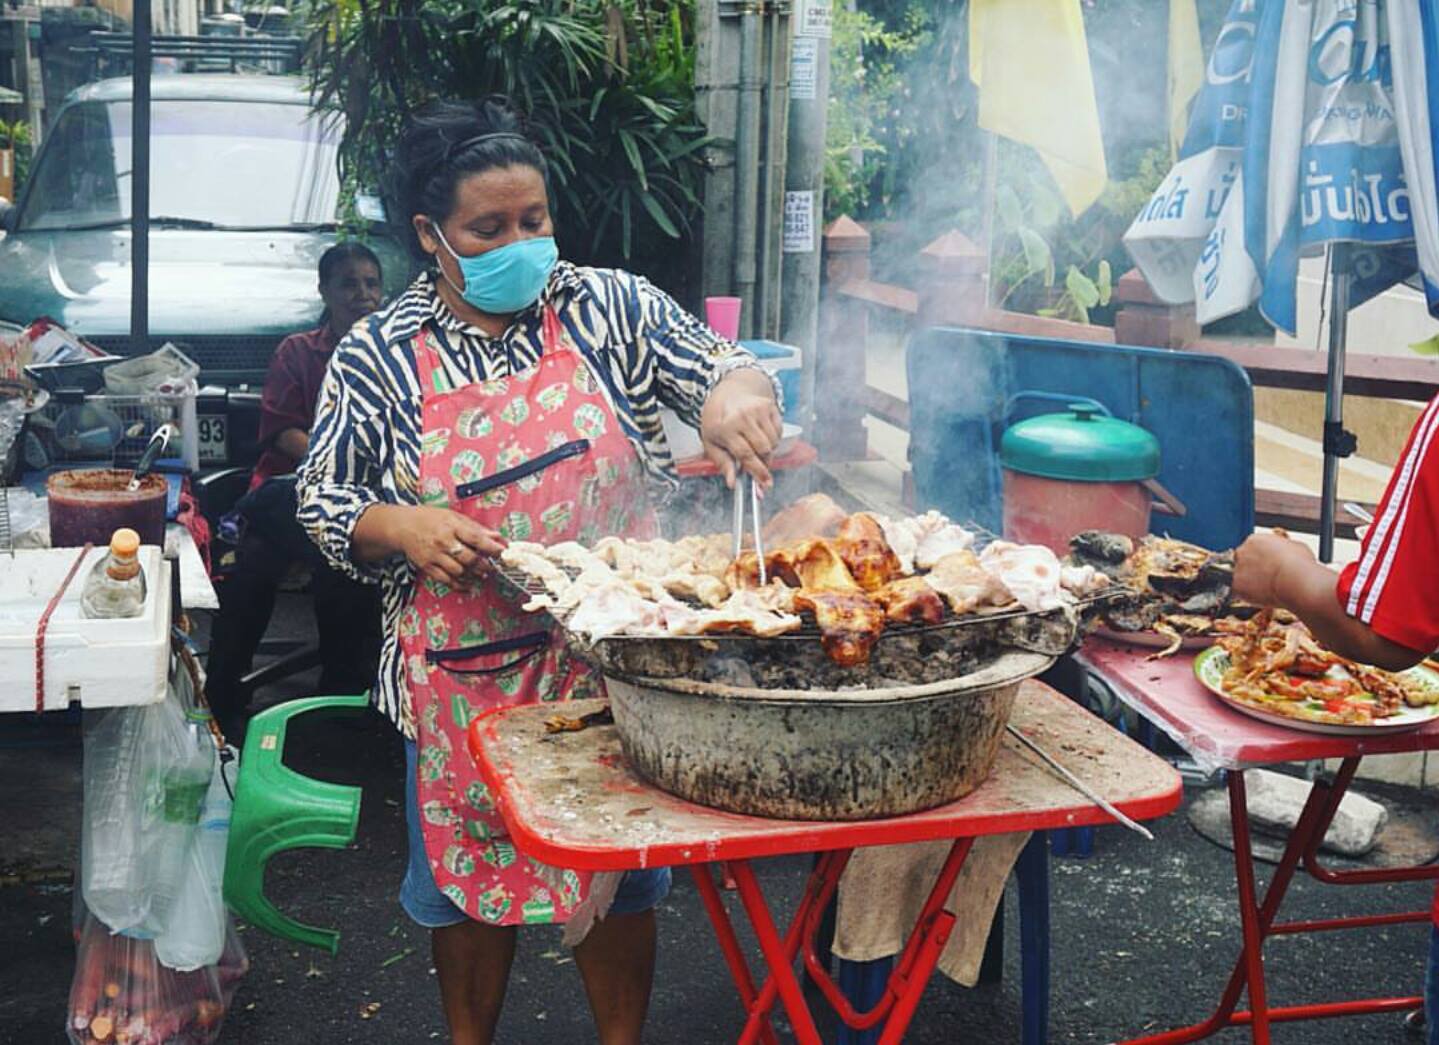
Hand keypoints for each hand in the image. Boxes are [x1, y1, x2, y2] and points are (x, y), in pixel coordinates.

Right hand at [396, 506, 505, 585]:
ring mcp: (435, 556)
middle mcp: (443, 541)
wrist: (403, 526)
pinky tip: (468, 586)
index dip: (492, 548)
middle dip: (485, 565)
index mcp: (452, 526)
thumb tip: (496, 536)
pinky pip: (446, 580)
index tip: (503, 552)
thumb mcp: (453, 516)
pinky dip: (460, 586)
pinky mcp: (427, 567)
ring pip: (460, 571)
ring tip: (482, 574)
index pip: (476, 539)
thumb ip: (475, 527)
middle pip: (470, 558)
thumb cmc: (429, 519)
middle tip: (493, 567)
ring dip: (474, 576)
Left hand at [699, 369, 782, 488]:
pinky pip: (778, 432)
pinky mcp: (769, 406)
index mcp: (725, 427)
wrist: (729, 391)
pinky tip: (761, 436)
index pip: (745, 454)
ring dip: (768, 452)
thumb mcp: (711, 441)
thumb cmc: (718, 418)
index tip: (763, 484)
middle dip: (764, 464)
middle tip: (761, 470)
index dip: (756, 471)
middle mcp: (742, 417)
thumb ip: (722, 463)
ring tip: (755, 448)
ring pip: (773, 442)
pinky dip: (773, 440)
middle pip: (763, 449)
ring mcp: (758, 410)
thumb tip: (732, 482)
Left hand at [1232, 531, 1314, 606]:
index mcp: (1255, 540)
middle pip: (1242, 561)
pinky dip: (1248, 596)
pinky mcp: (1236, 586)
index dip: (1260, 559)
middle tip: (1266, 579)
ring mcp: (1237, 569)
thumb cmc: (1299, 565)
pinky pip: (1240, 592)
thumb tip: (1286, 551)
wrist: (1295, 581)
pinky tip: (1262, 596)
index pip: (1250, 549)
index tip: (1267, 566)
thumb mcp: (1295, 547)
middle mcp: (1242, 552)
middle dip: (1251, 570)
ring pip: (1239, 578)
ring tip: (1267, 589)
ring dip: (1249, 583)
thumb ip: (1283, 548)